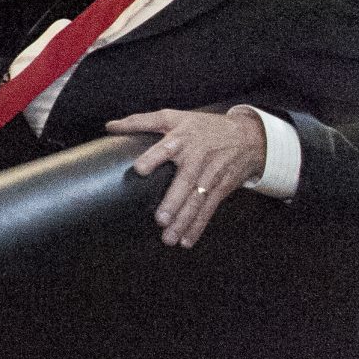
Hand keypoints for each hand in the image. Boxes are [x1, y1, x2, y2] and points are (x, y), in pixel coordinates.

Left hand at [107, 109, 266, 248]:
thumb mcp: (173, 117)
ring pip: (197, 201)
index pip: (166, 147)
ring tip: (169, 238)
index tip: (139, 169)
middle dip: (174, 201)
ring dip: (184, 221)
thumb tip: (110, 127)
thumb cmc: (202, 126)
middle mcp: (197, 159)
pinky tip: (186, 241)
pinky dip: (198, 227)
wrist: (248, 137)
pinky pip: (208, 210)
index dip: (153, 157)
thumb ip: (140, 122)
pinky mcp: (220, 189)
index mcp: (182, 139)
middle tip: (160, 219)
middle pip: (185, 181)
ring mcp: (210, 176)